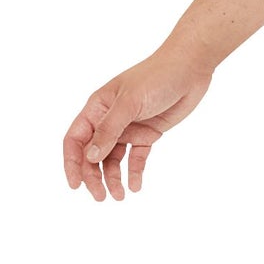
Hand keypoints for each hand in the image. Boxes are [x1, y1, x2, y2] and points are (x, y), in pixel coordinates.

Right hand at [62, 44, 212, 200]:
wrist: (191, 67)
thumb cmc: (157, 76)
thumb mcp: (130, 102)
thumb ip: (109, 130)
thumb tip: (89, 157)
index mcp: (98, 107)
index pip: (76, 139)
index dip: (72, 163)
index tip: (75, 185)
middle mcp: (110, 119)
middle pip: (93, 154)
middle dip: (94, 176)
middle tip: (101, 197)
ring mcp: (129, 127)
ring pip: (114, 159)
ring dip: (113, 178)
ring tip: (120, 196)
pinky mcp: (148, 133)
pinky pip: (136, 157)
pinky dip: (134, 172)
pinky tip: (135, 186)